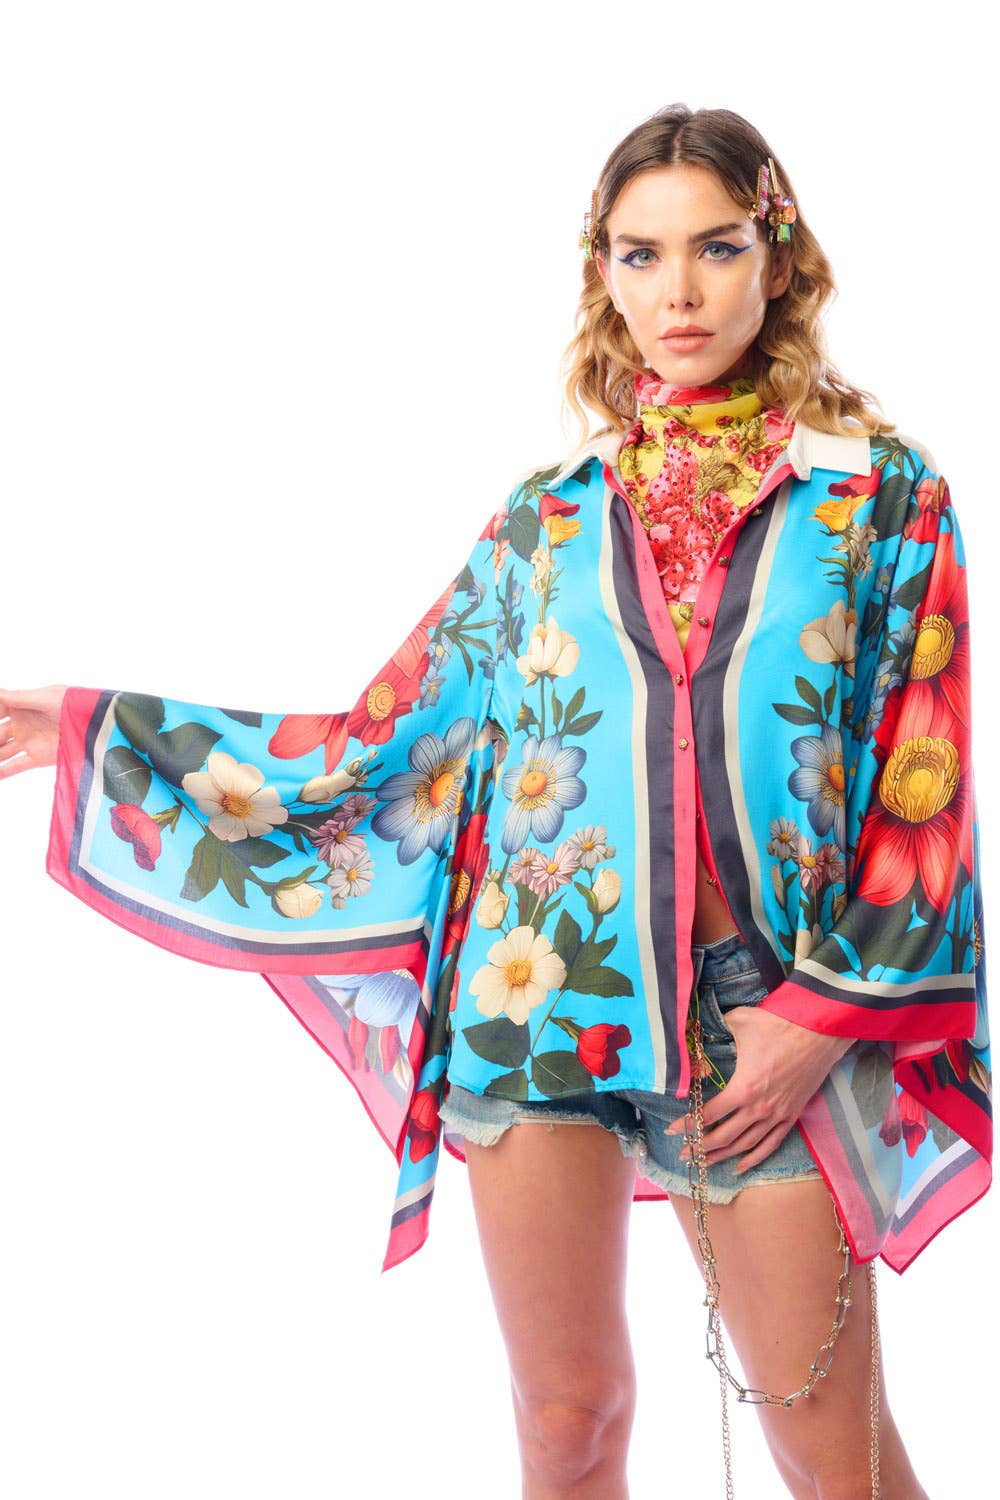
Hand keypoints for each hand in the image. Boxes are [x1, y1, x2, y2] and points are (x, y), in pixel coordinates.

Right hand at [0, 685, 69, 780]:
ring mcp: (28, 741)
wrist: (95, 724)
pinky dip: (2, 771)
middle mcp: (21, 724)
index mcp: (22, 705)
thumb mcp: (43, 698)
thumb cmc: (73, 704)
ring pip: (1, 751)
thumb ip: (15, 697)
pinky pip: (15, 765)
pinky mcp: (38, 757)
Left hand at [667, 1006, 854, 1173]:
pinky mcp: (791, 1115)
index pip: (709, 1114)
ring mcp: (777, 1115)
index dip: (688, 1125)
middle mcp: (759, 1108)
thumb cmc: (779, 1025)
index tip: (672, 1131)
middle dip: (701, 1147)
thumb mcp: (740, 1021)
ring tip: (704, 1162)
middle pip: (724, 1137)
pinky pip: (770, 1144)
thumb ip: (715, 1028)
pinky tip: (739, 1167)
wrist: (819, 1033)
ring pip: (745, 1145)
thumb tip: (695, 1026)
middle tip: (684, 1154)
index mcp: (744, 1088)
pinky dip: (754, 1158)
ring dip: (722, 1156)